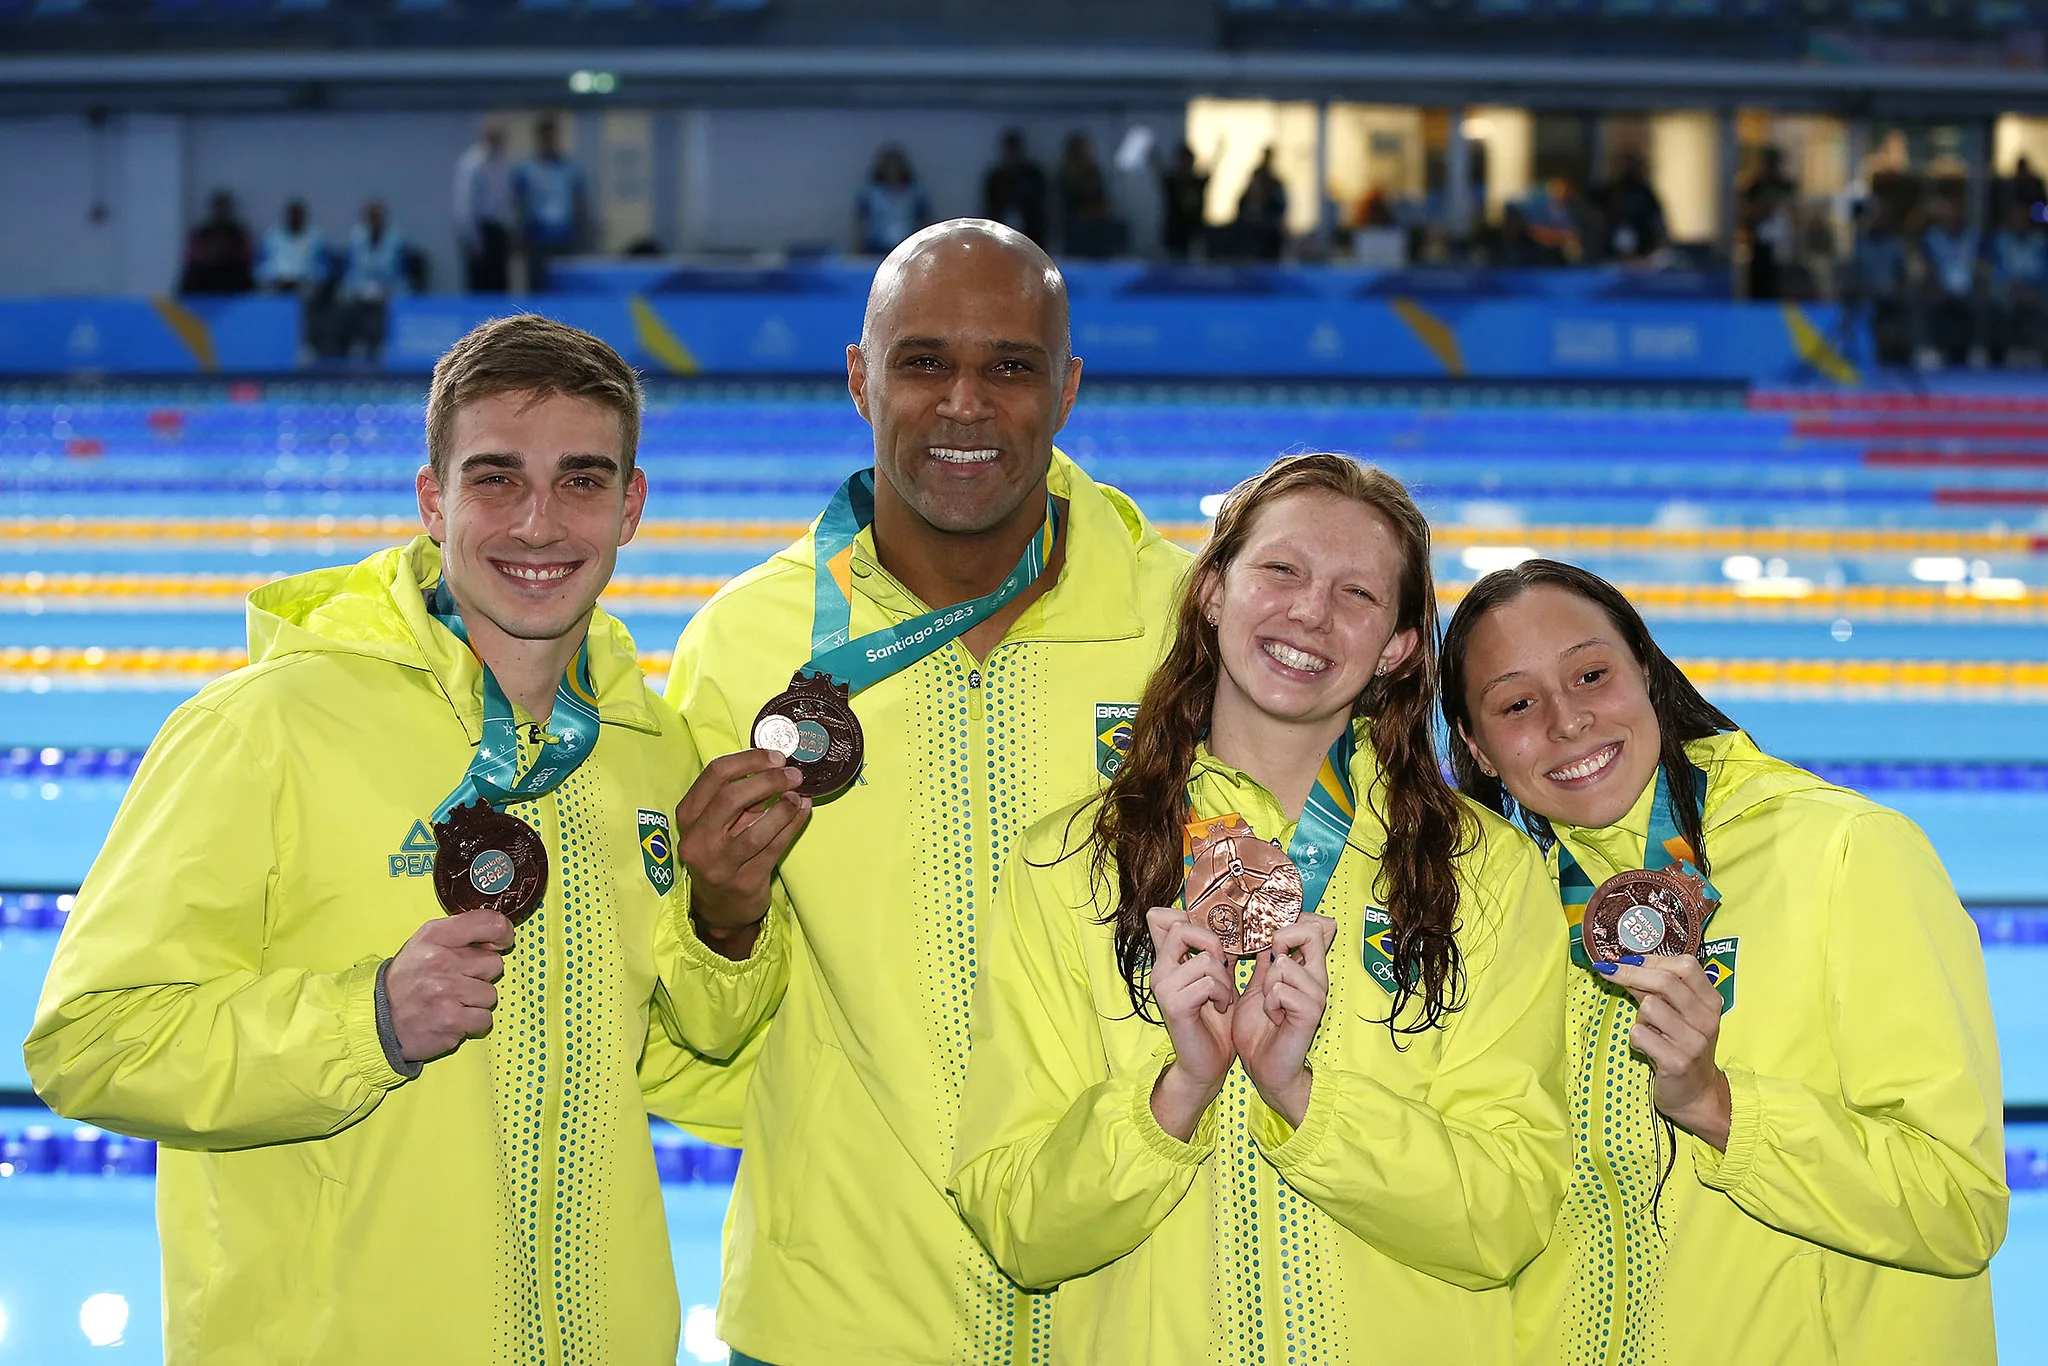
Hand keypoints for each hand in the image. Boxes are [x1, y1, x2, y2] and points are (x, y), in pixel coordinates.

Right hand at [385, 909, 513, 1063]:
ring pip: (490, 995)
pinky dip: (471, 1022)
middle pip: (495, 964)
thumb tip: (498, 933)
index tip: (501, 942)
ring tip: (451, 1000)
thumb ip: (459, 933)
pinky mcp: (451, 1021)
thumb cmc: (407, 980)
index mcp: (436, 936)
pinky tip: (451, 1016)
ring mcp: (447, 992)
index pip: (490, 924)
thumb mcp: (424, 943)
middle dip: (480, 974)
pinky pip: (484, 1019)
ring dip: (475, 1001)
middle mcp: (442, 961)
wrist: (378, 1018)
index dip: (503, 933)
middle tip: (458, 980)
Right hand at [675, 748, 811, 958]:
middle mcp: (698, 840)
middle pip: (732, 797)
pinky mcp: (743, 882)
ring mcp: (718, 864)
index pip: (715, 775)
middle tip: (793, 774)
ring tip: (799, 795)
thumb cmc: (722, 851)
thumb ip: (741, 796)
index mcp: (688, 815)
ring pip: (756, 829)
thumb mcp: (721, 822)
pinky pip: (774, 848)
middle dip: (768, 780)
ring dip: (784, 807)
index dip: (749, 760)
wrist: (720, 906)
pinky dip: (792, 825)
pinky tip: (803, 811)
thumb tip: (777, 766)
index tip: (776, 756)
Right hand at [1145, 906, 1237, 1140]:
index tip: (1213, 939)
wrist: (1208, 1064)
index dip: (1187, 916)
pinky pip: (1207, 982)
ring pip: (1204, 959)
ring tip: (1223, 997)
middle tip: (1223, 967)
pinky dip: (1222, 994)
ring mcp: (1162, 987)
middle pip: (1180, 927)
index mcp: (1167, 961)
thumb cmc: (1215, 1022)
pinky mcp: (1173, 1004)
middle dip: (1212, 942)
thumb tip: (1236, 923)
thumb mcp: (1220, 979)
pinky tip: (1220, 1008)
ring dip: (1225, 979)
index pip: (1161, 918)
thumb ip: (1218, 952)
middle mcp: (1158, 970)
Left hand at [1233, 914, 1336, 1128]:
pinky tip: (1274, 1018)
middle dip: (1282, 940)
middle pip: (1313, 932)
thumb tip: (1263, 937)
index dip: (1291, 922)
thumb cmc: (1261, 1032)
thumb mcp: (1258, 988)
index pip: (1315, 927)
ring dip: (1268, 984)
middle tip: (1271, 964)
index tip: (1271, 942)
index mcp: (1305, 970)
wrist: (1265, 1070)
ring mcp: (1316, 995)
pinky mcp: (1310, 1012)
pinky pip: (1282, 990)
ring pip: (1286, 965)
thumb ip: (1264, 963)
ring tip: (1270, 1004)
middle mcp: (1316, 978)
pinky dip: (1269, 1003)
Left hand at [1598, 953, 1731, 1148]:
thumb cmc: (1682, 1046)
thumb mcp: (1678, 1014)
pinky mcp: (1677, 1061)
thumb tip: (1623, 964)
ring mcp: (1694, 1041)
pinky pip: (1639, 1034)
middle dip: (1630, 974)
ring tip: (1649, 1031)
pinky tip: (1647, 1049)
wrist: (1696, 1094)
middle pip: (1665, 981)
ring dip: (1639, 1016)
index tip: (1627, 960)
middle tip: (1609, 973)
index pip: (1686, 965)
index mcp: (1710, 1001)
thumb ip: (1656, 989)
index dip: (1652, 960)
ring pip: (1649, 1006)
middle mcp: (1706, 1019)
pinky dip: (1635, 1039)